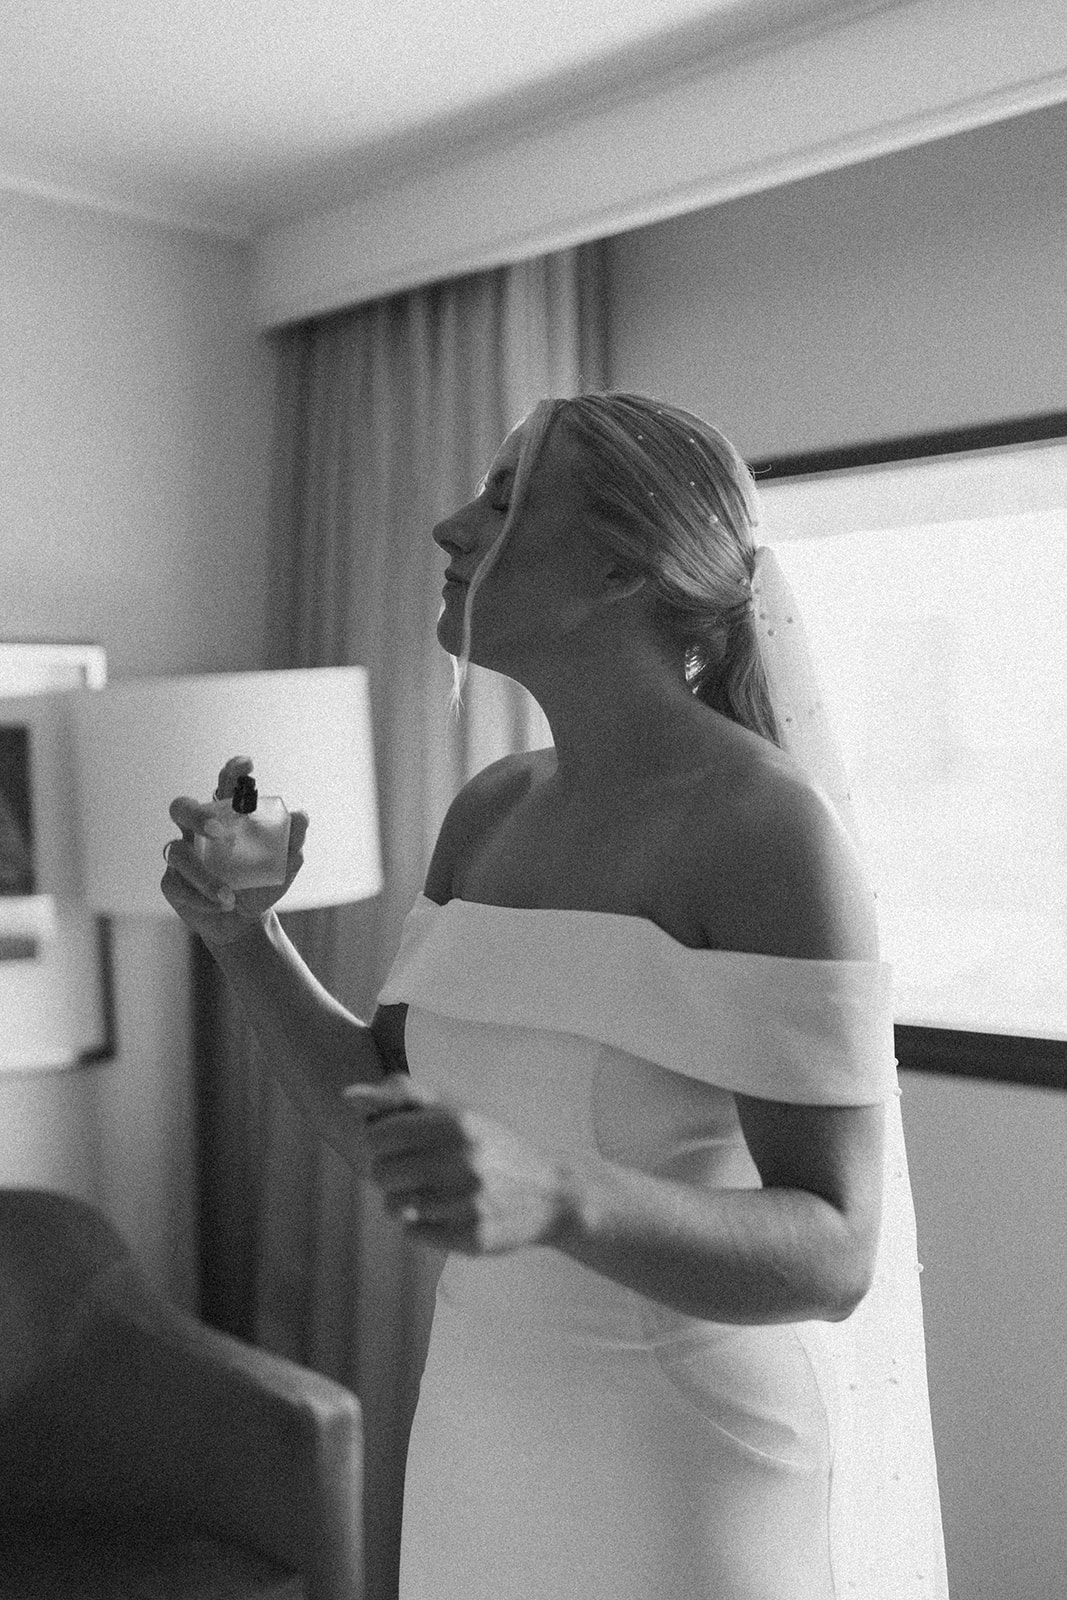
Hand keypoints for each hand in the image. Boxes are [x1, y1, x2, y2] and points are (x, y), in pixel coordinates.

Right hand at [161, 755, 308, 945]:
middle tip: (217, 830)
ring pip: (178, 852)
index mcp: (226, 818)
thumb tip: (301, 815)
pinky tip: (221, 906)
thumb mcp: (283, 866)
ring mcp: (182, 855)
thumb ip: (292, 840)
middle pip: (181, 807)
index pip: (224, 787)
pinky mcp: (171, 882)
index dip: (231, 772)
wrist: (244, 923)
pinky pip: (177, 884)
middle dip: (196, 814)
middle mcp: (198, 830)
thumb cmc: (261, 885)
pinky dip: (201, 897)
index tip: (247, 764)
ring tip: (230, 897)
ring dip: (204, 875)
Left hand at [343, 1076, 572, 1254]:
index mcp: (456, 1123)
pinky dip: (423, 1225)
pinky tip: (447, 1213)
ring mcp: (468, 1202)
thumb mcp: (457, 1110)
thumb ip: (401, 1096)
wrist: (551, 1196)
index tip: (400, 1144)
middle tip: (417, 1171)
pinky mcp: (472, 1237)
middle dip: (391, 1173)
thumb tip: (346, 1096)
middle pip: (380, 1173)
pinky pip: (414, 1234)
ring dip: (405, 1202)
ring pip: (394, 1207)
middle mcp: (462, 1161)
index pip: (377, 1136)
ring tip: (432, 1193)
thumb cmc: (493, 1146)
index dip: (381, 1142)